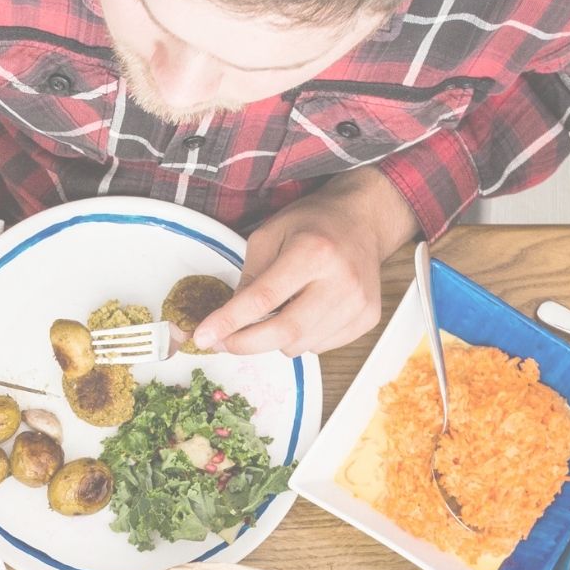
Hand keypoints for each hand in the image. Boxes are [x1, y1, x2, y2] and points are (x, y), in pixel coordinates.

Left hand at [192, 170, 415, 356]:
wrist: (363, 222)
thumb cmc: (312, 225)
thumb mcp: (269, 236)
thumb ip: (248, 279)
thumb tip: (228, 323)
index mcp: (314, 252)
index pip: (264, 298)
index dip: (229, 322)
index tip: (203, 338)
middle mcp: (341, 281)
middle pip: (284, 332)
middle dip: (244, 343)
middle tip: (222, 342)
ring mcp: (358, 303)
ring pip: (299, 346)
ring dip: (275, 339)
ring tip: (279, 309)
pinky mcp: (366, 319)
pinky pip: (319, 347)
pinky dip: (301, 338)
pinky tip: (305, 310)